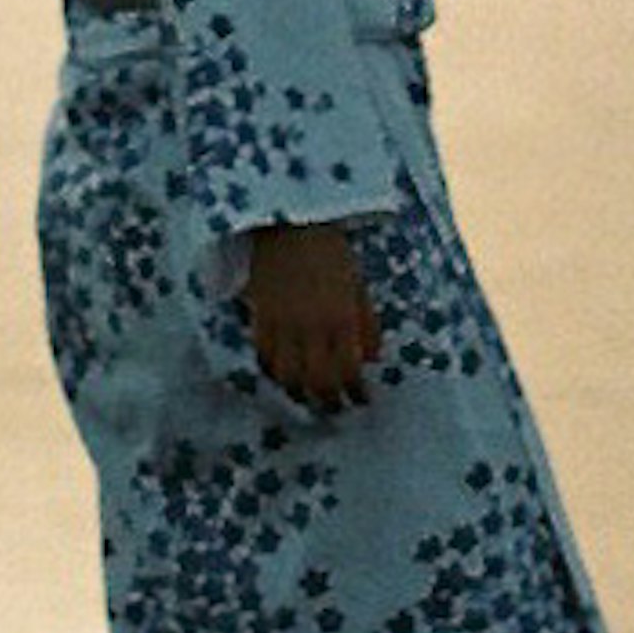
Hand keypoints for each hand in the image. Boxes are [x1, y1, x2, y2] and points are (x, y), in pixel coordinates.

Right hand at [244, 221, 380, 407]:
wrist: (289, 223)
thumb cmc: (331, 252)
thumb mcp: (359, 284)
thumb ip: (367, 323)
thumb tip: (373, 358)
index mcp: (342, 317)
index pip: (349, 370)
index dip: (355, 392)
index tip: (361, 400)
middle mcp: (312, 326)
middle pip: (318, 381)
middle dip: (328, 401)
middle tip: (335, 408)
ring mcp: (283, 324)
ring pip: (287, 375)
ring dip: (299, 393)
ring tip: (307, 398)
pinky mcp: (260, 317)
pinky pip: (264, 356)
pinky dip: (273, 372)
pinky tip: (282, 376)